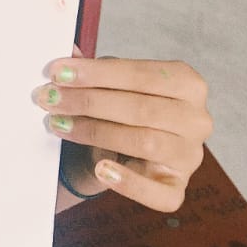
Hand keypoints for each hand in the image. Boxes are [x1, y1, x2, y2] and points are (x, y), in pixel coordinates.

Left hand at [34, 54, 211, 211]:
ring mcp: (190, 156)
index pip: (141, 74)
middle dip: (89, 101)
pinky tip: (100, 169)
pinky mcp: (176, 188)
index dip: (97, 73)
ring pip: (144, 142)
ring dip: (95, 131)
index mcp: (188, 84)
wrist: (128, 152)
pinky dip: (129, 182)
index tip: (57, 72)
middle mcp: (197, 119)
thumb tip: (66, 52)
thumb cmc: (123, 110)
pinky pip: (159, 193)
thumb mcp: (113, 85)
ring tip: (58, 123)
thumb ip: (94, 70)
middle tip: (49, 98)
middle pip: (140, 108)